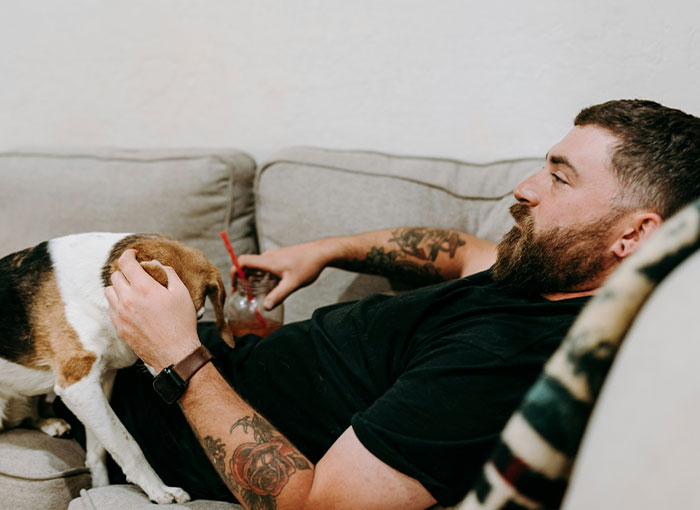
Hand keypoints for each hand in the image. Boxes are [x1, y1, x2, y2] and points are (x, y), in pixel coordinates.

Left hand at [104, 249, 200, 371]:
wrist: (176, 353)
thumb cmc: (181, 322)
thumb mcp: (181, 293)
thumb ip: (168, 273)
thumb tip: (155, 264)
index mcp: (143, 288)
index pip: (125, 263)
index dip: (129, 254)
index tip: (134, 254)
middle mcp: (127, 299)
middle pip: (115, 276)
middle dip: (126, 272)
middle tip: (137, 275)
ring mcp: (120, 315)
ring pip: (109, 292)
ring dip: (119, 288)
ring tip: (133, 291)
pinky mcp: (119, 328)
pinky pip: (112, 309)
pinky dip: (119, 304)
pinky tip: (133, 308)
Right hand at [237, 239, 333, 309]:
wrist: (322, 252)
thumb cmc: (308, 265)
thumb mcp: (293, 283)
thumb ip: (279, 295)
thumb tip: (265, 307)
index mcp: (267, 261)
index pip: (241, 261)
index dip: (233, 273)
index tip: (234, 287)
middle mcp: (268, 257)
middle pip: (247, 266)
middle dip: (242, 280)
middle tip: (244, 296)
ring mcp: (275, 257)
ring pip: (257, 268)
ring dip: (253, 279)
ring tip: (256, 294)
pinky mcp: (281, 259)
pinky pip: (266, 268)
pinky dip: (263, 277)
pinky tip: (271, 288)